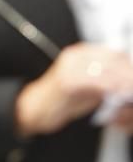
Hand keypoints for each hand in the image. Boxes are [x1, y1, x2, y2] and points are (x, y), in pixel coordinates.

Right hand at [15, 43, 132, 136]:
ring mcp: (70, 68)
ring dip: (123, 82)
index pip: (112, 53)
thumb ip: (105, 79)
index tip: (132, 77)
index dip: (127, 65)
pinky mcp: (67, 81)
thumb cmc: (62, 98)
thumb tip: (126, 79)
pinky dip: (111, 89)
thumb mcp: (87, 85)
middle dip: (127, 73)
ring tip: (129, 90)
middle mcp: (74, 56)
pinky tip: (118, 95)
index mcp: (79, 53)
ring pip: (106, 70)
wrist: (37, 107)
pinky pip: (96, 82)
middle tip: (132, 85)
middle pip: (112, 59)